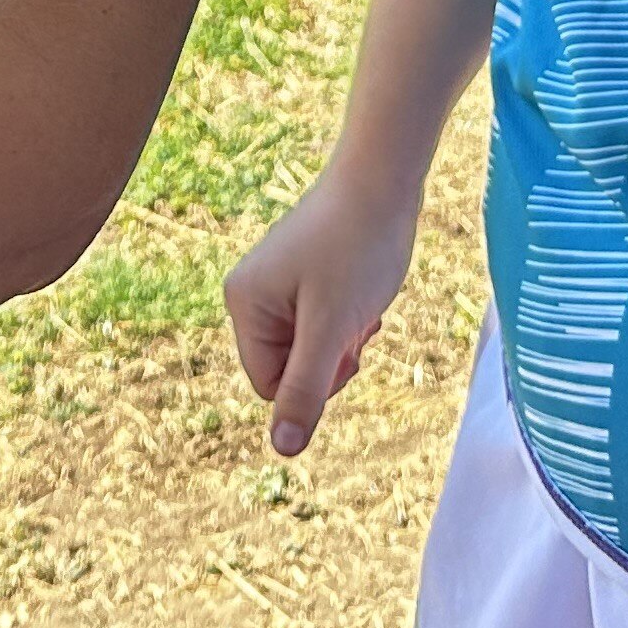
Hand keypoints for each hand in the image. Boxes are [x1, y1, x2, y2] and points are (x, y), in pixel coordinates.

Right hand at [224, 166, 422, 457]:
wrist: (383, 179)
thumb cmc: (357, 250)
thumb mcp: (332, 329)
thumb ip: (306, 389)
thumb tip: (283, 449)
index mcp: (243, 304)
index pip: (271, 385)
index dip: (314, 380)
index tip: (342, 347)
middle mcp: (250, 293)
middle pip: (291, 367)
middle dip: (331, 356)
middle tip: (355, 320)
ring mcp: (276, 281)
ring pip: (312, 345)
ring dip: (344, 336)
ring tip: (362, 299)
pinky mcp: (303, 273)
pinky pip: (322, 321)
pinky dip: (349, 316)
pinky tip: (365, 288)